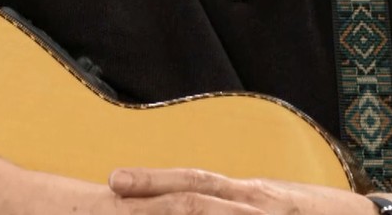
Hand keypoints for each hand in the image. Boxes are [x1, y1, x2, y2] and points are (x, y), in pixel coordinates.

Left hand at [107, 167, 377, 213]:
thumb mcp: (279, 204)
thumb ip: (242, 204)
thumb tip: (203, 201)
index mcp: (254, 192)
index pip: (195, 181)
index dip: (154, 180)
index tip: (117, 180)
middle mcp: (259, 203)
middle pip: (196, 196)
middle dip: (150, 194)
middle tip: (111, 188)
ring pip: (212, 213)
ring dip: (173, 211)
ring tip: (132, 208)